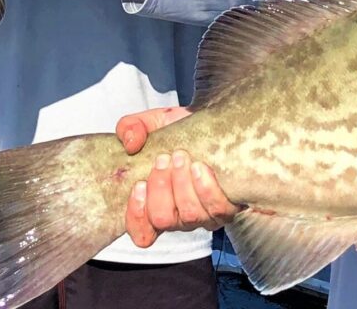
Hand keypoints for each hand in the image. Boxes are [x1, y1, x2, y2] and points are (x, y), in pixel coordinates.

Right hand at [117, 107, 238, 247]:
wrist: (211, 123)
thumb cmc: (177, 131)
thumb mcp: (150, 123)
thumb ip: (131, 128)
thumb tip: (130, 143)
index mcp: (154, 204)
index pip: (141, 232)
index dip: (137, 215)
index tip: (140, 184)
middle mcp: (178, 216)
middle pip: (163, 220)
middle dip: (160, 189)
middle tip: (163, 159)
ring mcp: (203, 215)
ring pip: (189, 215)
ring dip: (182, 184)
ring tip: (181, 157)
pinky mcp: (226, 208)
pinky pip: (216, 209)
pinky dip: (206, 188)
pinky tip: (200, 167)